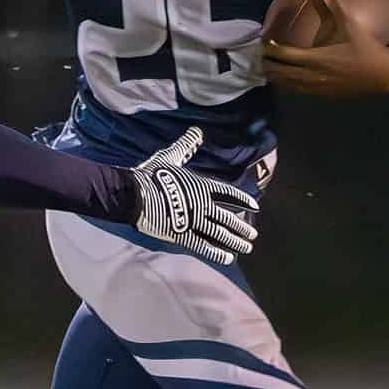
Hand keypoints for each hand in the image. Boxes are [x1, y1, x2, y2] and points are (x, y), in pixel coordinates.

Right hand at [129, 128, 258, 266]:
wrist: (134, 193)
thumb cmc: (151, 174)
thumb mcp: (170, 157)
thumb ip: (186, 146)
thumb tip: (197, 130)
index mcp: (201, 186)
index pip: (229, 194)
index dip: (243, 201)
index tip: (254, 207)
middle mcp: (202, 204)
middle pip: (227, 217)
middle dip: (241, 227)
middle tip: (252, 235)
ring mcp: (193, 220)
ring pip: (219, 233)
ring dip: (234, 241)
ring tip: (246, 247)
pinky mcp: (181, 234)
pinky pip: (203, 245)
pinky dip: (217, 252)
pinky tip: (228, 258)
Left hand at [263, 0, 388, 96]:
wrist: (381, 75)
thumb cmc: (366, 49)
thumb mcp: (351, 26)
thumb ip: (335, 8)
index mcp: (316, 58)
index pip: (284, 54)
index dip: (270, 49)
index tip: (263, 42)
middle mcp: (312, 74)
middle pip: (280, 71)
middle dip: (267, 64)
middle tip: (258, 57)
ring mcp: (315, 87)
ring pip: (286, 84)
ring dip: (274, 76)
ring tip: (266, 68)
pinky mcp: (320, 94)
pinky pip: (296, 90)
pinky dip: (286, 84)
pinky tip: (283, 78)